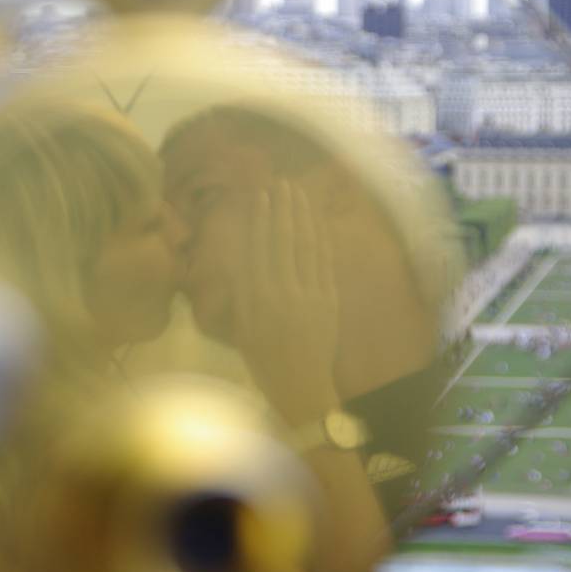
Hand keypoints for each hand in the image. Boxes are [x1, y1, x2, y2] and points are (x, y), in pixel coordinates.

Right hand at [231, 179, 339, 424]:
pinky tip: (317, 223)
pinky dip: (321, 240)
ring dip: (302, 217)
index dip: (260, 219)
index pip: (259, 248)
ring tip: (298, 194)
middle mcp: (282, 292)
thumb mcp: (243, 329)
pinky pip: (324, 263)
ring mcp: (309, 295)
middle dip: (282, 209)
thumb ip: (243, 293)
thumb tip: (242, 259)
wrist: (301, 388)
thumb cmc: (264, 361)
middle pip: (283, 241)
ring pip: (305, 246)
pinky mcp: (328, 301)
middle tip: (281, 183)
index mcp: (257, 298)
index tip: (260, 195)